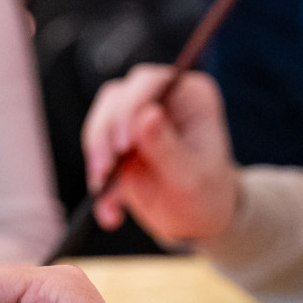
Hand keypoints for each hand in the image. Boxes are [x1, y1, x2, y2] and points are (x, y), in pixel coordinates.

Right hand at [80, 64, 241, 242]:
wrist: (197, 219)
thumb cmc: (206, 194)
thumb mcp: (190, 177)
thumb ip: (167, 146)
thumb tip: (148, 114)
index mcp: (189, 95)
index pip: (151, 83)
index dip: (130, 107)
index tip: (124, 145)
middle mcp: (160, 98)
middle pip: (116, 99)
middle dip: (104, 135)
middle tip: (104, 171)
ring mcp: (135, 119)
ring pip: (100, 124)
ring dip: (97, 159)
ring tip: (107, 198)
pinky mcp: (117, 141)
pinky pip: (96, 153)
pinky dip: (98, 182)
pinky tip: (112, 212)